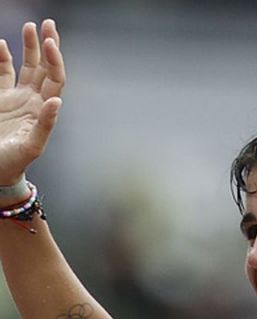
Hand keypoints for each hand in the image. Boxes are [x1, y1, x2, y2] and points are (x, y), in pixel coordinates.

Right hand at [0, 20, 64, 185]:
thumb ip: (45, 125)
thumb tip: (57, 102)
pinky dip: (4, 59)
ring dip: (29, 47)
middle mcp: (34, 100)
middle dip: (47, 45)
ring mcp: (17, 98)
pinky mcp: (1, 99)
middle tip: (49, 23)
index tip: (50, 42)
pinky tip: (3, 44)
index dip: (55, 59)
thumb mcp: (32, 146)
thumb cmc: (14, 162)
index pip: (55, 78)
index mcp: (45, 109)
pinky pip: (3, 74)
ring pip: (26, 66)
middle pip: (45, 67)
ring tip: (31, 26)